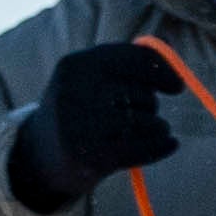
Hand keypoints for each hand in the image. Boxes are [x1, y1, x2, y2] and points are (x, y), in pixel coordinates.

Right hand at [3, 39, 179, 212]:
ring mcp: (80, 126)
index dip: (161, 70)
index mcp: (74, 65)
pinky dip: (162, 146)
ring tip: (153, 130)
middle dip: (151, 103)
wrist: (39, 154)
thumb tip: (177, 73)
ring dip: (158, 127)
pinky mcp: (90, 157)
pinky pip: (142, 149)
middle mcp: (73, 92)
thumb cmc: (78, 110)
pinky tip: (169, 144)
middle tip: (143, 113)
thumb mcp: (89, 79)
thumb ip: (126, 66)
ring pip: (146, 122)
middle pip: (141, 93)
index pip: (130, 59)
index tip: (177, 86)